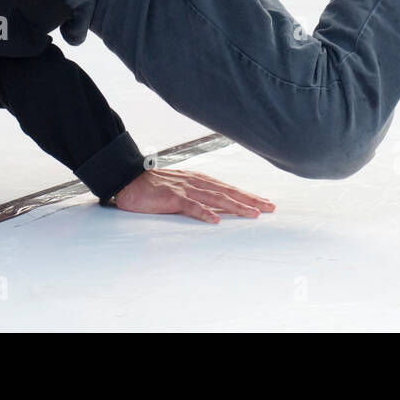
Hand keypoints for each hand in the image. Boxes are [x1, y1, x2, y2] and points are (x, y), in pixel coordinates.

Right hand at [113, 168, 275, 222]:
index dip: (248, 195)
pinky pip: (191, 206)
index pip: (229, 188)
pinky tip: (216, 219)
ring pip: (216, 198)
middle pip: (229, 192)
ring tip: (252, 214)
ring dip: (236, 206)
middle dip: (250, 200)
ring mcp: (185, 189)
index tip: (265, 202)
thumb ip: (198, 196)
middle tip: (270, 207)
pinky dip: (204, 212)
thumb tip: (217, 209)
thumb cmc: (154, 187)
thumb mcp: (181, 190)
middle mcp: (196, 182)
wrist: (129, 180)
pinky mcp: (172, 197)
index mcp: (200, 181)